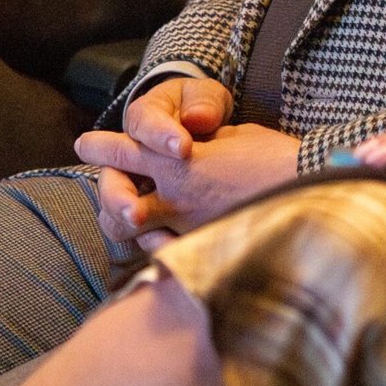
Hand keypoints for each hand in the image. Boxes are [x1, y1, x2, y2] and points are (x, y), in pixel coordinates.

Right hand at [75, 75, 235, 248]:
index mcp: (145, 118)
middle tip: (137, 210)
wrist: (205, 130)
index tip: (184, 149)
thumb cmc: (201, 109)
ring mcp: (134, 185)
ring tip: (139, 225)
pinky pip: (133, 230)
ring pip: (113, 209)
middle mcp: (130, 153)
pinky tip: (165, 245)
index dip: (160, 135)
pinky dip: (146, 238)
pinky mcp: (146, 210)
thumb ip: (205, 104)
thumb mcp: (207, 98)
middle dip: (121, 194)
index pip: (143, 122)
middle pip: (111, 175)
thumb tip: (198, 118)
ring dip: (123, 218)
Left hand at [78, 86, 297, 249]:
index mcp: (179, 160)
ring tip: (124, 210)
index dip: (102, 147)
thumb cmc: (271, 156)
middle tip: (98, 180)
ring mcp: (184, 226)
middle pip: (117, 193)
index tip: (84, 143)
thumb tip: (193, 145)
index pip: (126, 152)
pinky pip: (161, 250)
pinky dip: (153, 244)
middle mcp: (174, 196)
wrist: (302, 189)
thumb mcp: (233, 135)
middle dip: (104, 186)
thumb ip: (203, 142)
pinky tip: (155, 239)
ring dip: (122, 216)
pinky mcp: (199, 246)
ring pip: (131, 226)